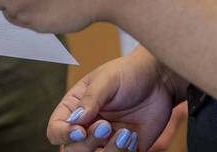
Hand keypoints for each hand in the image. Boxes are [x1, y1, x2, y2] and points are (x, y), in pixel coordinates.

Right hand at [47, 46, 184, 150]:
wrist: (160, 81)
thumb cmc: (130, 73)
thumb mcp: (108, 79)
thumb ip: (90, 99)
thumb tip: (75, 120)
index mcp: (74, 109)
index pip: (55, 130)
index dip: (63, 134)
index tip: (80, 130)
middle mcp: (86, 128)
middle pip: (72, 151)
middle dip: (88, 143)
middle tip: (106, 126)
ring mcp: (104, 142)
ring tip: (125, 134)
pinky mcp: (124, 151)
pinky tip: (133, 137)